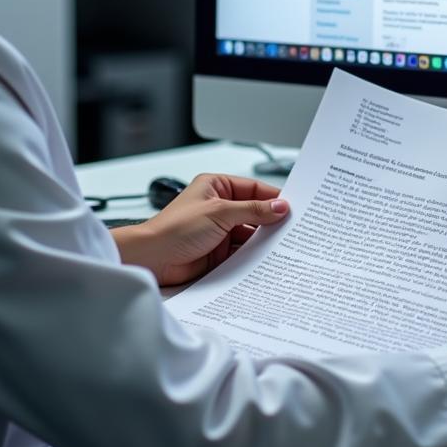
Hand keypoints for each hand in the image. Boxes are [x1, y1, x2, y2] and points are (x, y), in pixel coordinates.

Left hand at [110, 172, 288, 285]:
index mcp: (217, 187)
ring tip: (283, 246)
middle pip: (254, 212)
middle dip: (270, 220)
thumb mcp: (220, 212)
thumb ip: (252, 210)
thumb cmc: (175, 228)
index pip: (253, 188)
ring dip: (262, 240)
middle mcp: (219, 207)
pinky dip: (254, 256)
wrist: (153, 259)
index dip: (273, 197)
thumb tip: (279, 206)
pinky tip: (266, 260)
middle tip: (293, 228)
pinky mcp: (219, 252)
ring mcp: (219, 230)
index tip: (292, 207)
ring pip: (250, 233)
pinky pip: (243, 251)